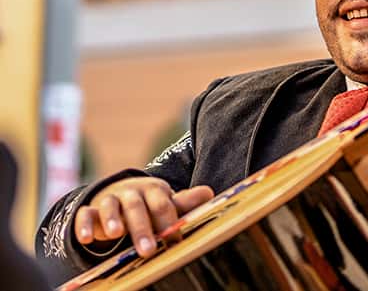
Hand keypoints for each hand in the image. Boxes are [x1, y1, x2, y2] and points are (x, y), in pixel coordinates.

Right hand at [74, 177, 213, 257]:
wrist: (120, 195)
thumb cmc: (151, 205)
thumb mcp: (166, 203)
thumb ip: (185, 203)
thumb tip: (209, 193)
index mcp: (155, 190)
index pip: (163, 204)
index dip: (168, 222)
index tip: (174, 242)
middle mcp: (132, 192)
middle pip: (137, 206)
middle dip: (143, 228)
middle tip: (148, 250)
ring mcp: (110, 199)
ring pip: (110, 206)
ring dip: (112, 219)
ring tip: (116, 234)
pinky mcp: (91, 210)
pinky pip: (85, 214)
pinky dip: (84, 225)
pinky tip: (86, 239)